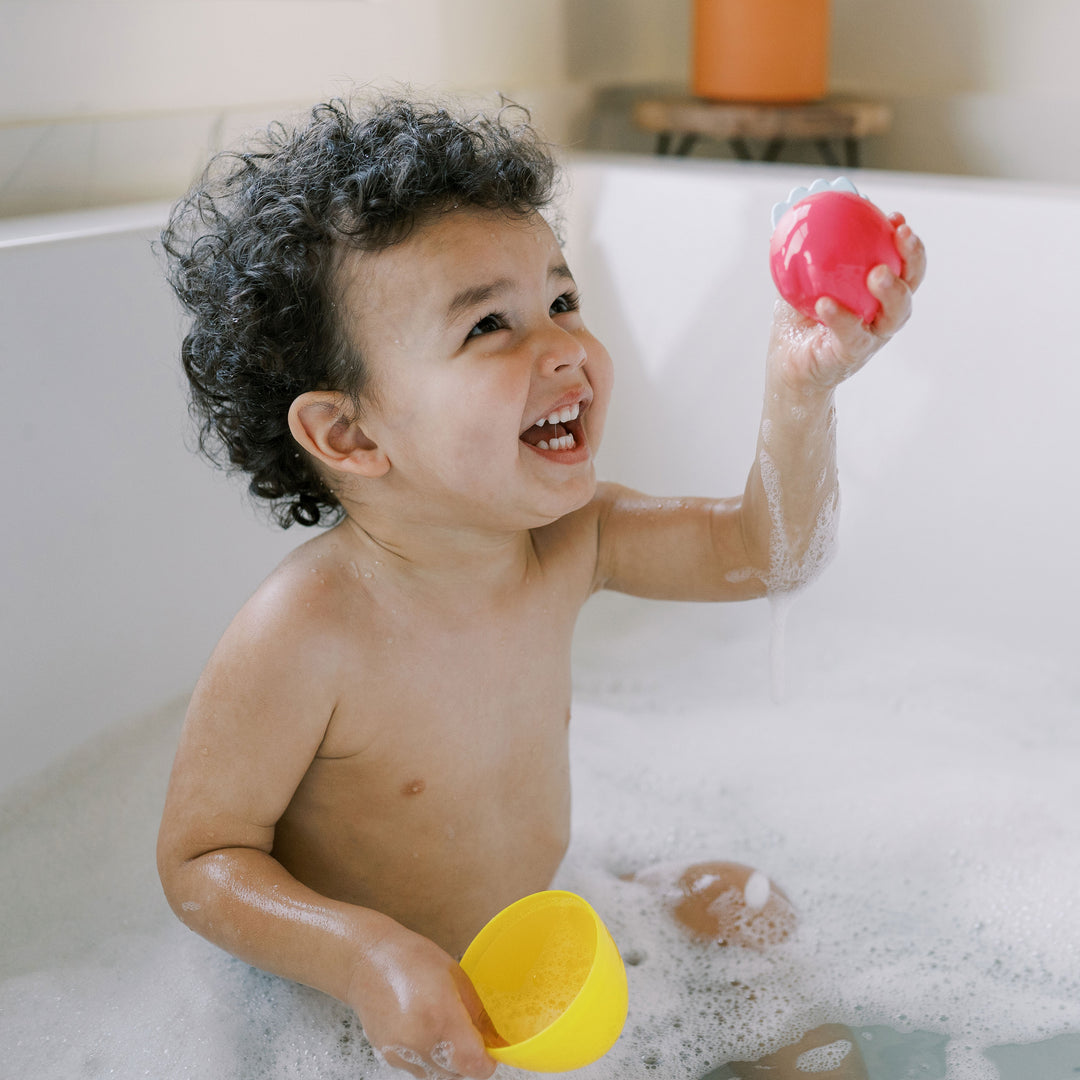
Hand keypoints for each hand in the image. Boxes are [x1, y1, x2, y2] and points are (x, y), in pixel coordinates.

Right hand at [346, 923, 501, 1078]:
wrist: (365, 962)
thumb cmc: (411, 959)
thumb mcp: (455, 976)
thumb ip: (477, 1014)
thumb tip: (493, 1040)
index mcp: (441, 1016)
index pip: (474, 1064)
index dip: (486, 1062)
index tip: (488, 1052)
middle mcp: (420, 1041)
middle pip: (458, 1073)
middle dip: (468, 1059)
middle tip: (466, 1034)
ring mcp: (402, 1053)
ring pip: (439, 1075)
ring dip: (448, 1061)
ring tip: (441, 1028)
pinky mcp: (388, 1057)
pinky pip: (419, 1069)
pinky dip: (428, 1057)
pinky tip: (422, 1030)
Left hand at [771, 216, 926, 392]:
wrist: (787, 364)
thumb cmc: (798, 320)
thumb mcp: (798, 280)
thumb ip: (804, 249)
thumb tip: (795, 207)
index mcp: (876, 294)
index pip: (901, 263)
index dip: (906, 241)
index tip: (897, 218)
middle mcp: (882, 314)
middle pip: (911, 284)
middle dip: (914, 257)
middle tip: (903, 234)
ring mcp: (871, 337)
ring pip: (895, 314)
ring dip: (891, 290)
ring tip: (877, 273)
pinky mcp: (850, 356)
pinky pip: (851, 335)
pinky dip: (841, 318)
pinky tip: (826, 303)